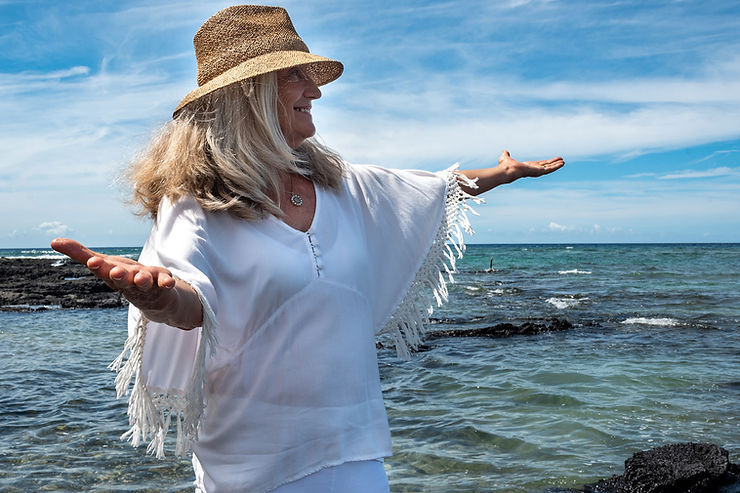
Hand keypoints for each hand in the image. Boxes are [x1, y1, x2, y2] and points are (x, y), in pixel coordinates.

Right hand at [51, 238, 199, 327]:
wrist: (153, 299)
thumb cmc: (123, 277)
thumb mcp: (104, 263)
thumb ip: (80, 253)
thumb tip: (53, 241)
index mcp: (112, 276)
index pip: (103, 271)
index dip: (98, 266)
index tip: (92, 261)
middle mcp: (129, 282)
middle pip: (123, 280)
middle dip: (119, 276)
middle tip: (114, 272)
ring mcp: (147, 285)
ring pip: (144, 283)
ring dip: (141, 281)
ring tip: (140, 278)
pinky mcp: (163, 285)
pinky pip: (166, 284)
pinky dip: (166, 283)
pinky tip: (169, 282)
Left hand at [458, 151, 564, 194]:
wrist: (506, 170)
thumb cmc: (504, 166)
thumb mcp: (505, 158)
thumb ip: (506, 155)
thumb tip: (504, 151)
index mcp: (527, 167)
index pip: (538, 164)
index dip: (544, 163)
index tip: (549, 161)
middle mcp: (532, 170)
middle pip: (545, 166)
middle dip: (552, 164)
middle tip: (560, 161)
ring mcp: (535, 171)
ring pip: (548, 168)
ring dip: (556, 165)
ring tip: (563, 162)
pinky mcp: (538, 172)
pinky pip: (549, 169)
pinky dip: (555, 166)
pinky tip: (562, 163)